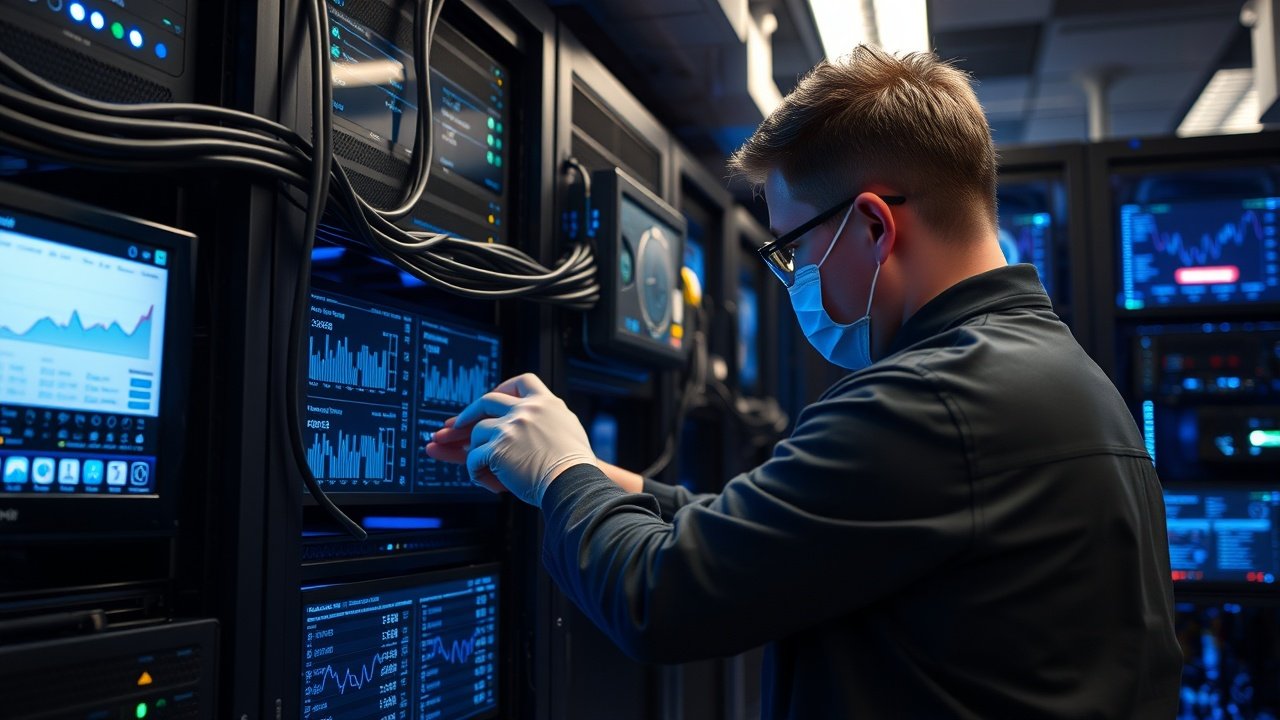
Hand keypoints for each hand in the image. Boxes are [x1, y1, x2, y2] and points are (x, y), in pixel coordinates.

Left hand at [425, 373, 594, 506]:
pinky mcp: (497, 449)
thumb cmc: (574, 465)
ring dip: (475, 450)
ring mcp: (510, 428)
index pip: (522, 382)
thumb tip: (522, 424)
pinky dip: (476, 471)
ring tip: (486, 467)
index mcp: (545, 403)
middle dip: (469, 413)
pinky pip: (473, 458)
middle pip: (488, 400)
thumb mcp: (568, 428)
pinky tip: (485, 480)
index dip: (504, 388)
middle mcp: (526, 410)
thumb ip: (547, 419)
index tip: (496, 396)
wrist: (574, 482)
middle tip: (456, 424)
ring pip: (477, 431)